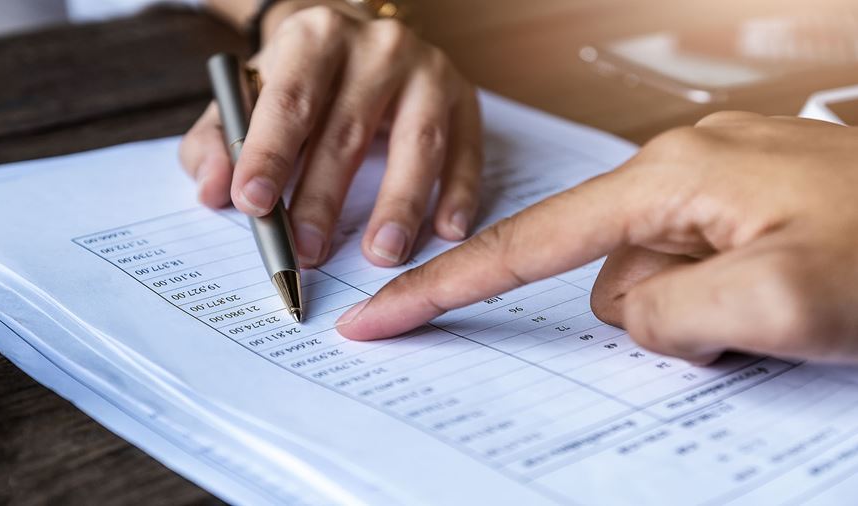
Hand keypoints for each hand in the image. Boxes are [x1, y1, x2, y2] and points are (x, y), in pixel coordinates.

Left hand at [179, 2, 481, 267]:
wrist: (358, 40)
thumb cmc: (299, 80)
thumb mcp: (248, 95)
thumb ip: (218, 142)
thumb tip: (213, 190)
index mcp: (314, 36)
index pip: (289, 101)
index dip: (269, 154)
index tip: (253, 205)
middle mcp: (377, 46)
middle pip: (348, 130)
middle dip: (324, 197)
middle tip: (308, 251)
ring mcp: (428, 70)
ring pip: (417, 144)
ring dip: (399, 204)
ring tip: (380, 254)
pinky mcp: (463, 98)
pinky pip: (466, 151)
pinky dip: (459, 194)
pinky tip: (446, 231)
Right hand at [335, 112, 857, 363]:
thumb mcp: (780, 301)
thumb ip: (666, 313)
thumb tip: (630, 311)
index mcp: (670, 176)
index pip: (524, 245)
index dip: (444, 287)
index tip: (379, 316)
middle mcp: (682, 168)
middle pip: (610, 278)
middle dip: (665, 319)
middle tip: (753, 319)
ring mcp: (717, 184)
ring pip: (661, 287)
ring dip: (711, 316)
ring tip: (792, 302)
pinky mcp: (744, 207)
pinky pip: (700, 274)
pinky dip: (732, 304)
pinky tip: (794, 291)